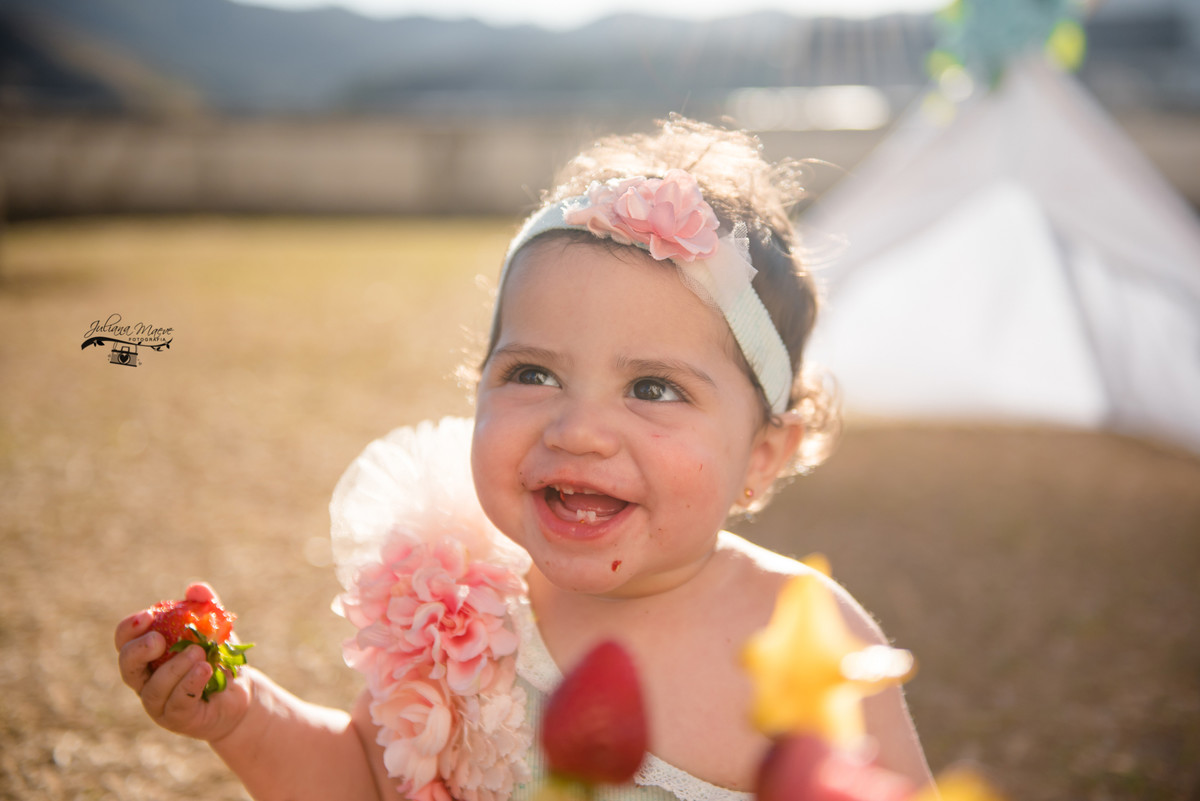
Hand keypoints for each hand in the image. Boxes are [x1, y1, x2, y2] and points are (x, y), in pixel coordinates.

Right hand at [115, 582, 252, 741]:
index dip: (129, 628)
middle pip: (127, 666)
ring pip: (154, 688)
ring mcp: (158, 703)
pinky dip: (189, 684)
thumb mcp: (215, 629)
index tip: (149, 615)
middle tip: (159, 639)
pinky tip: (204, 669)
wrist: (239, 690)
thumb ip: (205, 608)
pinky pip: (177, 703)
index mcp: (147, 654)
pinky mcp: (177, 719)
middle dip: (138, 650)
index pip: (124, 641)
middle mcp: (145, 680)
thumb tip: (196, 589)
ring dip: (174, 667)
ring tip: (198, 653)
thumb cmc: (218, 657)